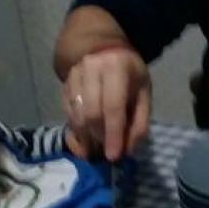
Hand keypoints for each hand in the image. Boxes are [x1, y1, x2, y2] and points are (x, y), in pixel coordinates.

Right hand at [63, 45, 150, 161]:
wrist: (106, 50)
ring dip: (86, 137)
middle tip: (105, 152)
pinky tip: (86, 136)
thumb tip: (127, 150)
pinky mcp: (64, 84)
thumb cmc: (130, 75)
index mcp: (117, 68)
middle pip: (91, 113)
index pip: (113, 106)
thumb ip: (139, 122)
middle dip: (99, 137)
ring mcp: (74, 75)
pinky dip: (77, 130)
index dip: (113, 134)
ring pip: (77, 115)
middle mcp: (91, 68)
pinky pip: (68, 113)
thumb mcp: (144, 95)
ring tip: (95, 148)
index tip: (113, 156)